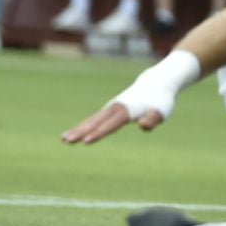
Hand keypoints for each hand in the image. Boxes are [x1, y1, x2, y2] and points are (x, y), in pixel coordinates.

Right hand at [61, 70, 181, 143]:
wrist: (156, 83)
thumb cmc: (160, 100)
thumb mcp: (161, 112)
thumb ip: (152, 119)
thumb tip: (141, 125)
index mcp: (126, 111)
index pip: (110, 125)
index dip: (99, 133)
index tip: (86, 141)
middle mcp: (115, 108)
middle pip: (95, 122)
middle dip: (80, 131)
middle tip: (66, 141)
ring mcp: (111, 108)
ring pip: (92, 120)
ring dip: (78, 129)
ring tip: (63, 139)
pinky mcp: (110, 109)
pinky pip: (94, 119)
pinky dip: (84, 125)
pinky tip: (75, 133)